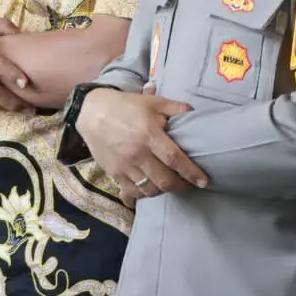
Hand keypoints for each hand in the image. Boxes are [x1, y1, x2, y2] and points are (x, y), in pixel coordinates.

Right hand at [75, 87, 208, 196]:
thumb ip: (176, 108)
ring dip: (164, 190)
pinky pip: (133, 192)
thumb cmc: (126, 106)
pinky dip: (146, 193)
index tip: (203, 181)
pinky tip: (152, 187)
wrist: (92, 112)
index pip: (175, 159)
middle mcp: (137, 154)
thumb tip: (195, 114)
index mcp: (149, 134)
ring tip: (171, 184)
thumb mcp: (153, 102)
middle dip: (181, 186)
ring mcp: (124, 167)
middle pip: (164, 180)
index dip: (191, 172)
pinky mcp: (114, 174)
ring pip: (150, 189)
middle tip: (190, 184)